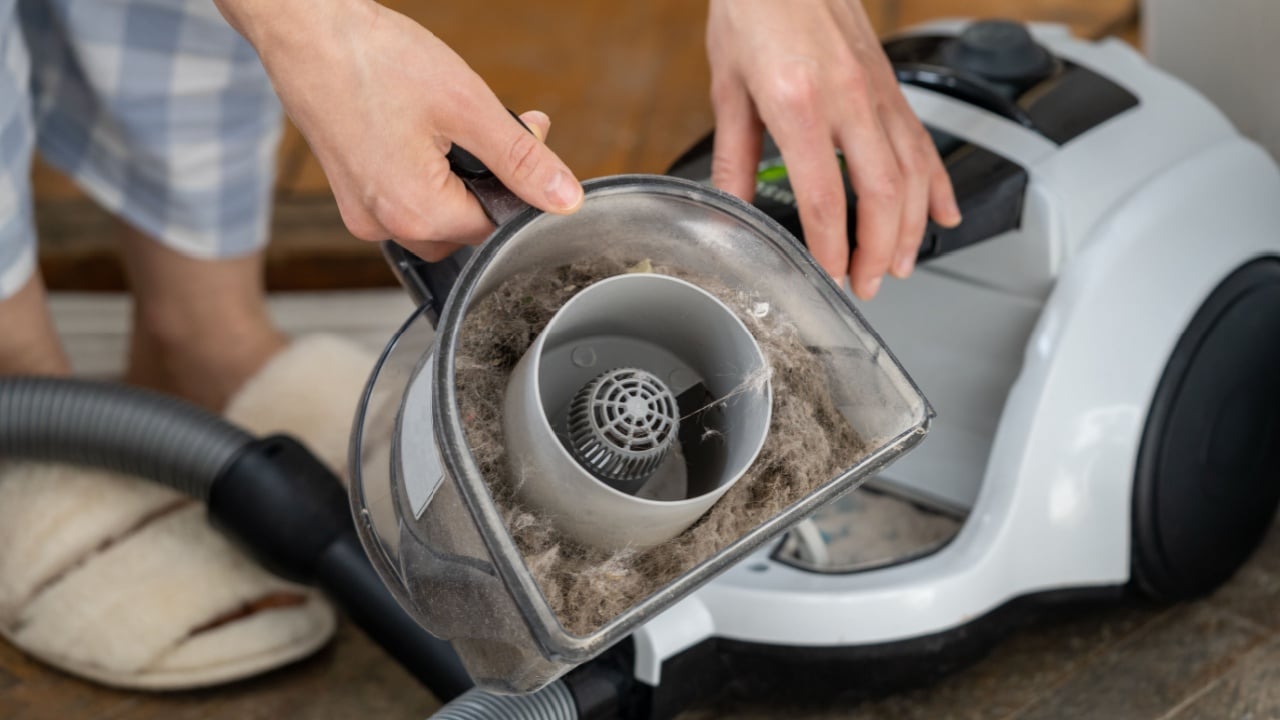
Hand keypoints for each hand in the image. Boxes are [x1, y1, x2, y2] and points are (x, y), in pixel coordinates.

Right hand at [214, 0, 581, 260]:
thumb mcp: (467, 107)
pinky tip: (425, 132)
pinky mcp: (351, 193)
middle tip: (493, 127)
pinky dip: (427, 175)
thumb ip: (521, 160)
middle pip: (465, 229)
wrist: (305, 29)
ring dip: (460, 180)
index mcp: (415, 213)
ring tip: (458, 125)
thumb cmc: (374, 59)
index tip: (526, 139)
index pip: (495, 229)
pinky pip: (404, 200)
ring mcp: (362, 212)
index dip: (519, 188)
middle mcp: (384, 224)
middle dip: (490, 184)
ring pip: (436, 216)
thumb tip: (564, 199)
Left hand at [706, 0, 960, 299]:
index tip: (831, 275)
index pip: (825, 197)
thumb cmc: (752, 7)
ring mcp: (876, 89)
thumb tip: (731, 207)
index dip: (833, 247)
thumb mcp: (728, 87)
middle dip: (880, 250)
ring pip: (912, 172)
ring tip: (901, 264)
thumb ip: (734, 156)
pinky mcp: (890, 83)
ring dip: (913, 227)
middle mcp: (847, 97)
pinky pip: (923, 141)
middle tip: (870, 284)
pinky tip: (942, 214)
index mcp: (798, 103)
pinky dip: (936, 183)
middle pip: (881, 193)